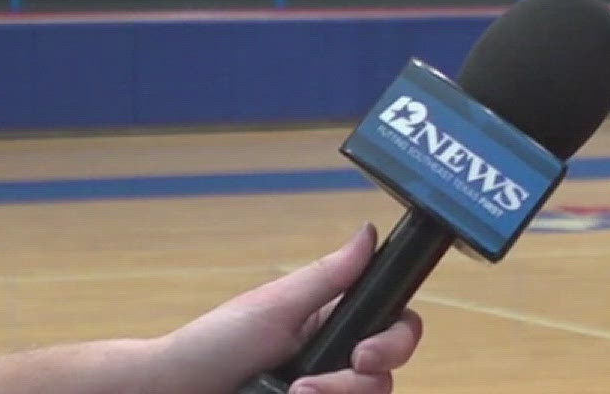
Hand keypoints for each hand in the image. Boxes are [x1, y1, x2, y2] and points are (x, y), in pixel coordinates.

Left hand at [151, 224, 423, 393]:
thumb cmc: (212, 346)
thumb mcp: (275, 306)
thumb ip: (329, 276)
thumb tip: (369, 232)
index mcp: (336, 325)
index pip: (396, 327)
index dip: (395, 341)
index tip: (364, 353)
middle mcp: (337, 363)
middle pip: (387, 375)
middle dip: (356, 383)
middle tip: (310, 386)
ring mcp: (326, 392)